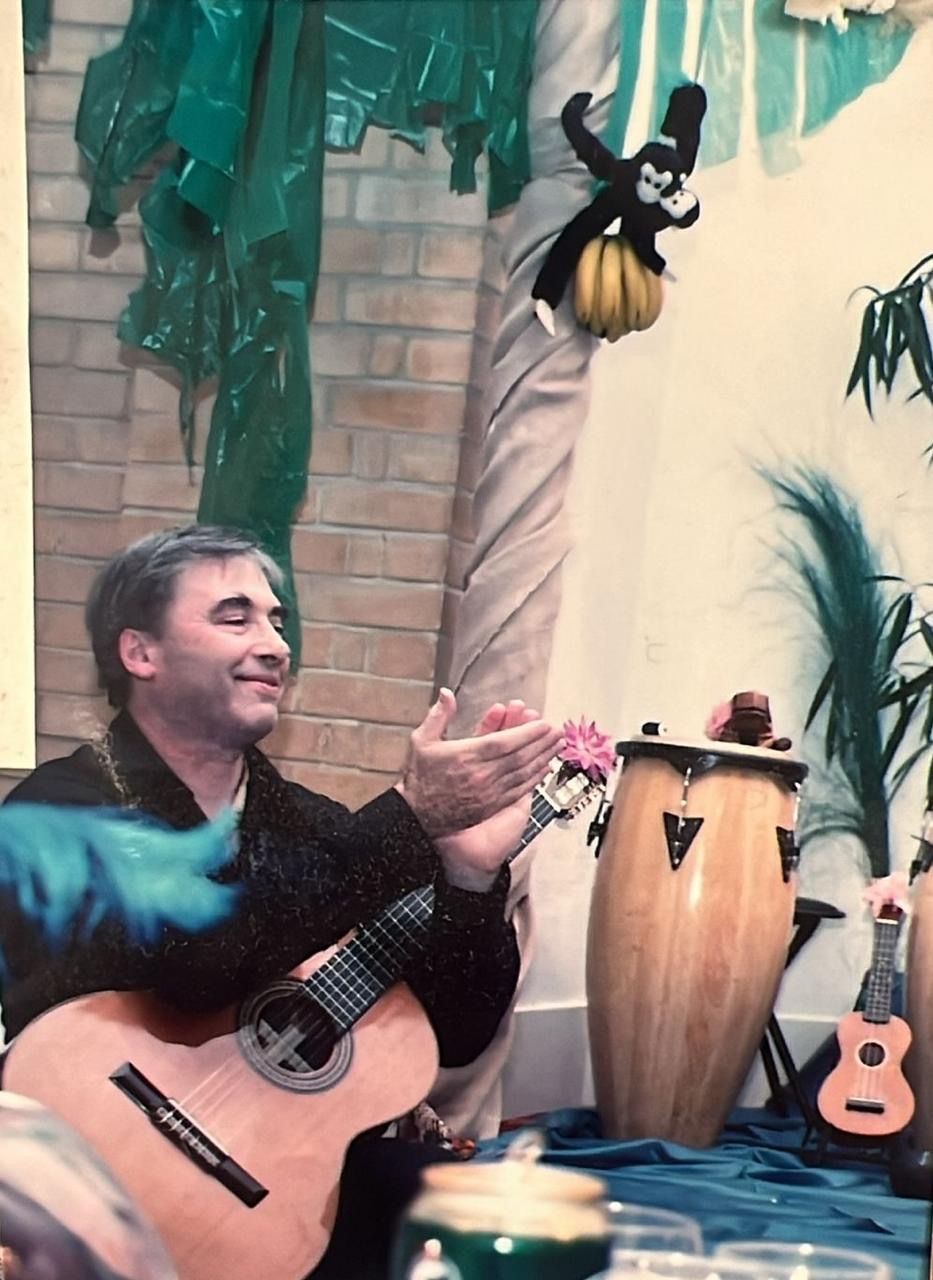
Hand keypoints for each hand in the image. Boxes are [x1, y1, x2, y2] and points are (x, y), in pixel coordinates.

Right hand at [395, 690, 561, 879]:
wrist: (417, 817)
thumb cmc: (420, 777)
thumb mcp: (421, 741)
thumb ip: (438, 716)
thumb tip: (447, 693)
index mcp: (465, 756)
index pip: (503, 742)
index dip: (526, 733)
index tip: (543, 724)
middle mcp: (480, 775)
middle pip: (519, 757)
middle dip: (541, 743)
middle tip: (558, 731)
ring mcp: (488, 792)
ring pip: (522, 773)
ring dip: (543, 758)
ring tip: (558, 746)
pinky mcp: (491, 806)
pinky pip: (518, 790)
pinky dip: (534, 779)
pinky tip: (545, 768)